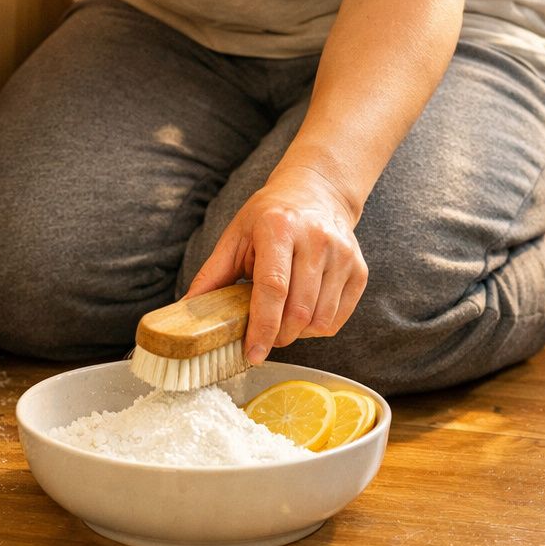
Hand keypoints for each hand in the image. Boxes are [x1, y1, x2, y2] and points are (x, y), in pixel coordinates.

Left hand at [187, 166, 367, 363]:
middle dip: (278, 336)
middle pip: (299, 310)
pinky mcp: (359, 269)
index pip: (273, 288)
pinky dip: (318, 328)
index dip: (262, 326)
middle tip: (263, 337)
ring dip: (298, 334)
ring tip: (282, 321)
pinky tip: (304, 313)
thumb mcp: (236, 236)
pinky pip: (338, 318)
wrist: (316, 192)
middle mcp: (316, 239)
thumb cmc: (270, 216)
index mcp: (279, 228)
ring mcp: (343, 255)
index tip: (253, 353)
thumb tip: (186, 311)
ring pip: (321, 320)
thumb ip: (212, 274)